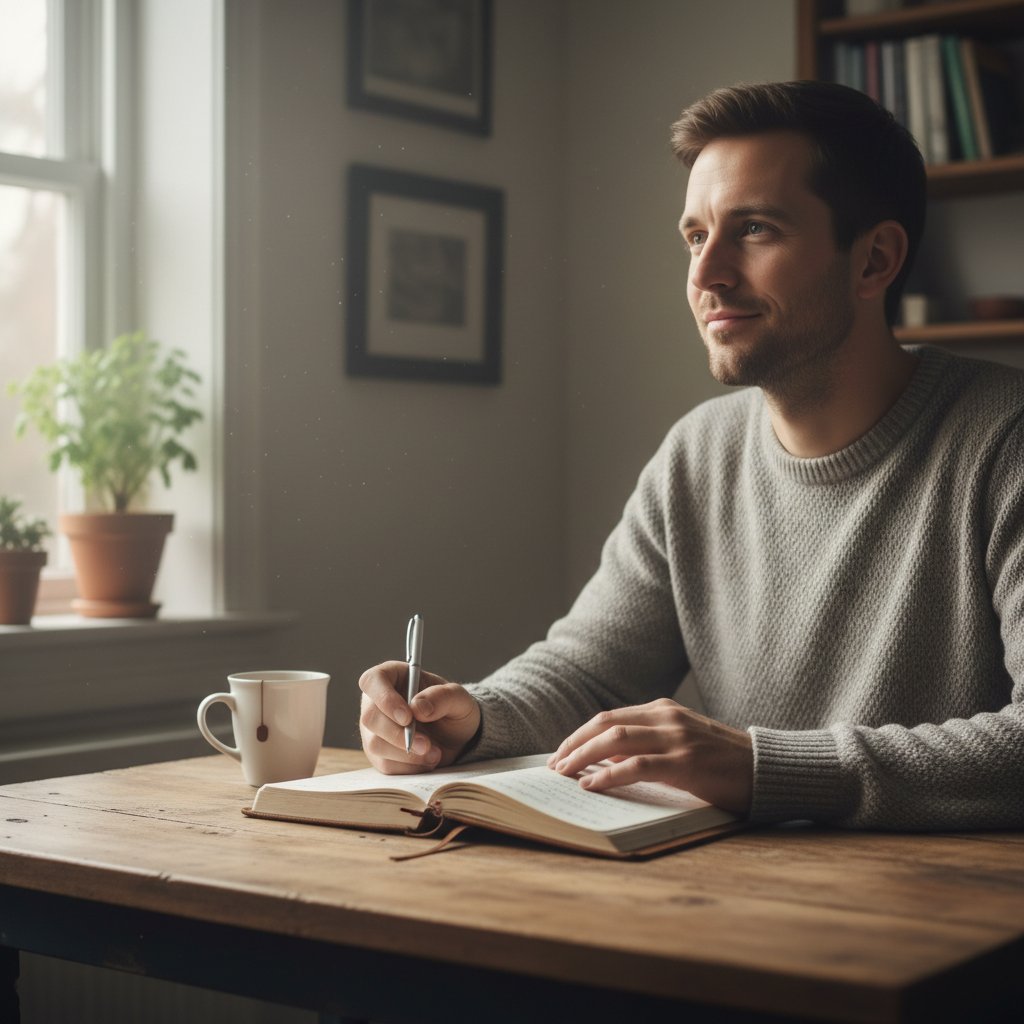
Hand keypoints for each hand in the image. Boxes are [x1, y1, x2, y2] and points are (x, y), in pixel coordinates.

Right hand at [358, 661, 480, 774]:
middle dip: (399, 735)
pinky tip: (427, 759)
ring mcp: (374, 730)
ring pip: (375, 744)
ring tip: (434, 753)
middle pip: (370, 718)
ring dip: (407, 754)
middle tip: (426, 744)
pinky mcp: (378, 754)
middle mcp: (376, 702)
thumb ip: (442, 697)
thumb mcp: (459, 698)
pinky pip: (385, 764)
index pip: (372, 680)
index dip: (384, 698)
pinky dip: (410, 766)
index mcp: (392, 677)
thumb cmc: (453, 709)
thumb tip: (417, 707)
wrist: (456, 737)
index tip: (407, 717)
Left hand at [547, 698, 752, 813]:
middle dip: (574, 744)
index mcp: (664, 710)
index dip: (580, 735)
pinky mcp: (685, 763)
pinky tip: (592, 786)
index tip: (561, 753)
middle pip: (605, 724)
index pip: (609, 718)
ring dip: (583, 757)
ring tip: (565, 774)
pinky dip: (609, 776)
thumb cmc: (723, 763)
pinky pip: (637, 766)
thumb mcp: (682, 743)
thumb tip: (605, 760)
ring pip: (615, 741)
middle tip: (554, 765)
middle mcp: (667, 718)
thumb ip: (648, 745)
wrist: (766, 769)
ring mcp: (676, 738)